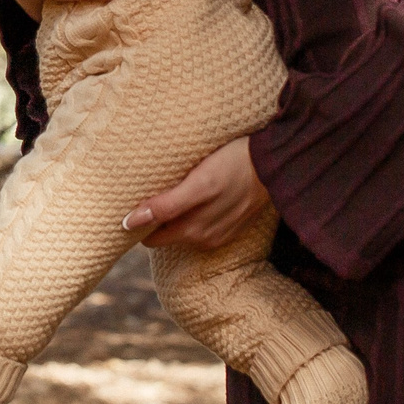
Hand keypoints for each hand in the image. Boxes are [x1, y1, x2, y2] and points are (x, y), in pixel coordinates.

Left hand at [127, 135, 271, 251]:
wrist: (276, 163)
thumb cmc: (234, 165)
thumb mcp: (198, 184)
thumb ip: (165, 207)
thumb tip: (128, 223)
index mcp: (192, 232)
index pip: (150, 238)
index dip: (139, 221)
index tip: (132, 201)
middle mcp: (204, 240)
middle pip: (165, 234)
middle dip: (155, 217)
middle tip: (149, 190)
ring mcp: (219, 235)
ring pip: (182, 228)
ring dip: (175, 213)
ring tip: (174, 187)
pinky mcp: (231, 228)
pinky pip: (201, 225)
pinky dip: (194, 212)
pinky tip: (197, 193)